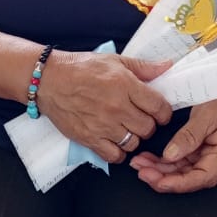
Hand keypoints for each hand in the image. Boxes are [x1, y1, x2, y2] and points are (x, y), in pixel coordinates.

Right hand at [38, 52, 172, 162]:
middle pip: (148, 128)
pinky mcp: (89, 138)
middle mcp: (116, 107)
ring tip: (126, 129)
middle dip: (149, 125)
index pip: (159, 107)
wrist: (49, 80)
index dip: (164, 112)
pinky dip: (118, 152)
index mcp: (125, 85)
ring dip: (134, 138)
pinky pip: (114, 156)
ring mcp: (103, 125)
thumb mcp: (114, 61)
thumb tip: (167, 66)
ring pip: (134, 143)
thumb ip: (143, 67)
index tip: (159, 112)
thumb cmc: (80, 68)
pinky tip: (115, 142)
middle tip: (141, 119)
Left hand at [130, 91, 216, 192]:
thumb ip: (188, 137)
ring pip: (184, 171)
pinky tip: (149, 160)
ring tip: (140, 164)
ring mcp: (211, 156)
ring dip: (162, 170)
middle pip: (191, 178)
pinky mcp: (202, 151)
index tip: (158, 182)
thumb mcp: (205, 114)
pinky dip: (166, 162)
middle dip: (164, 178)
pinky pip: (183, 161)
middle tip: (142, 172)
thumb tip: (169, 156)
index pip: (203, 177)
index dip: (179, 183)